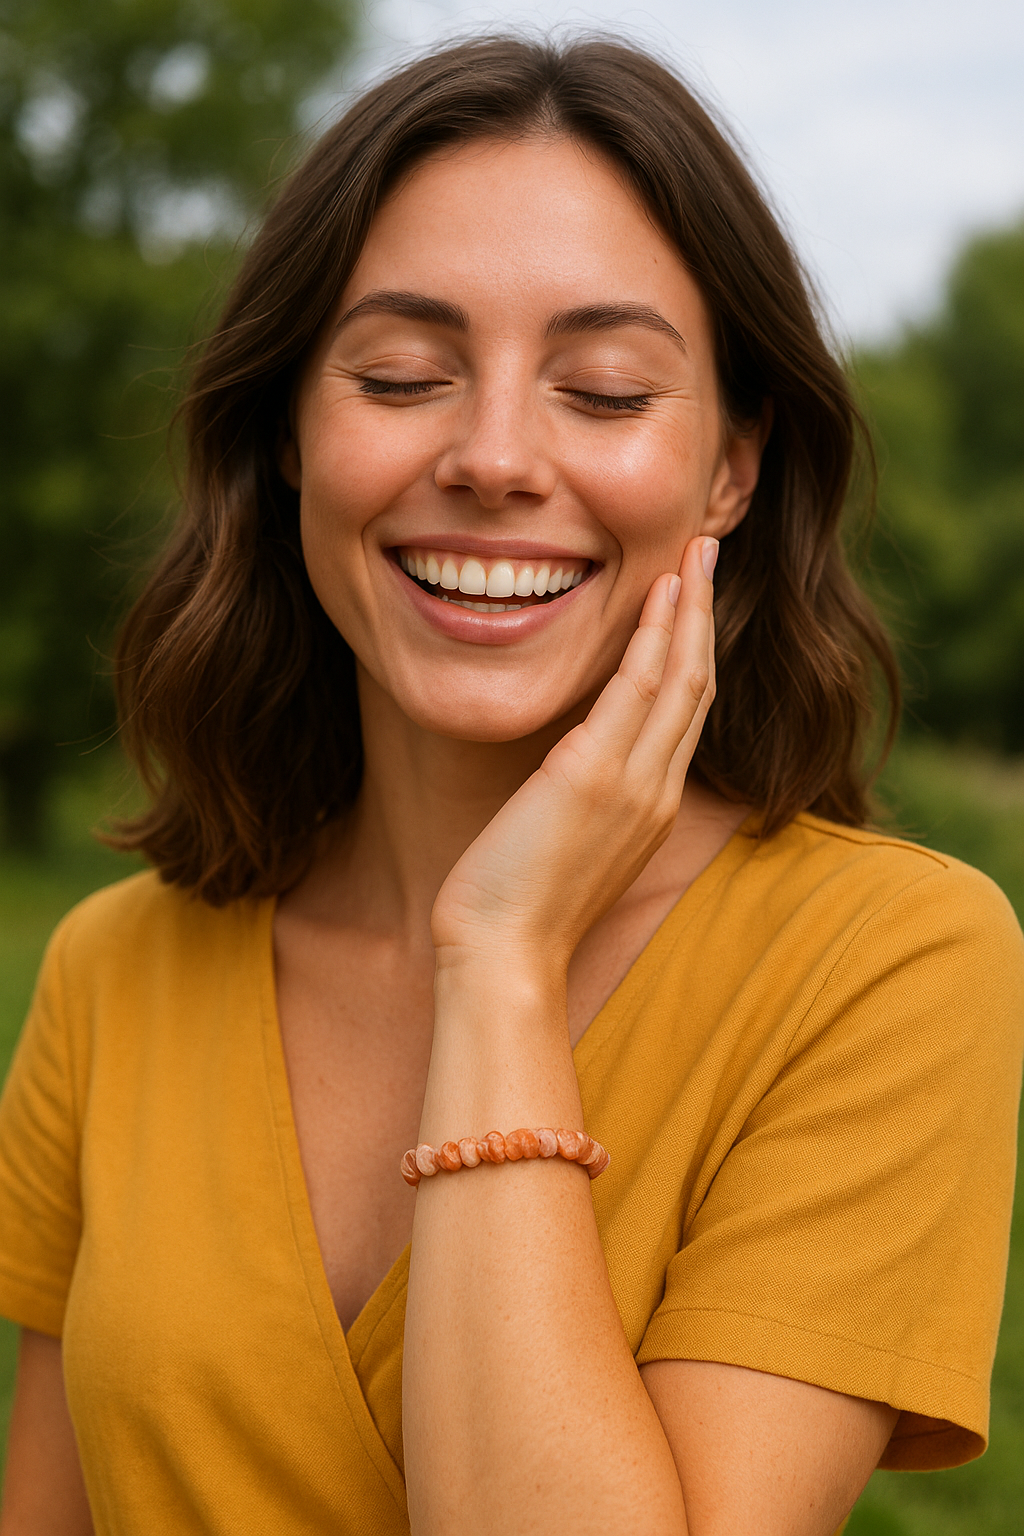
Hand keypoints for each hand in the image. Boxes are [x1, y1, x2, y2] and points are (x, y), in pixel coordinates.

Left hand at [430, 535, 718, 976]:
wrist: (502, 953)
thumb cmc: (518, 906)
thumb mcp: (565, 844)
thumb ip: (583, 800)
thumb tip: (569, 770)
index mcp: (650, 806)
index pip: (685, 714)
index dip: (694, 652)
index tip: (692, 602)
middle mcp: (656, 790)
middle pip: (698, 685)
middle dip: (705, 615)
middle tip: (710, 552)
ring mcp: (633, 781)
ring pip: (682, 677)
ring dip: (691, 609)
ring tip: (697, 552)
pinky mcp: (596, 773)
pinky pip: (640, 687)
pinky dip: (655, 635)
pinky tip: (661, 592)